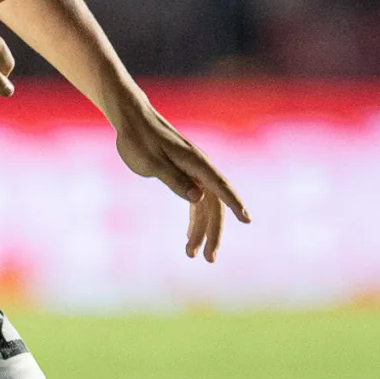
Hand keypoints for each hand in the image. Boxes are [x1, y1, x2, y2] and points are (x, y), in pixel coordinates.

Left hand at [114, 104, 250, 261]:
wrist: (132, 120)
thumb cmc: (139, 140)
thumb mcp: (152, 163)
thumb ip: (175, 180)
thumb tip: (198, 199)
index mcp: (196, 163)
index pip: (220, 187)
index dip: (235, 204)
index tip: (247, 220)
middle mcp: (200, 168)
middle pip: (214, 204)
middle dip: (213, 232)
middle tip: (209, 259)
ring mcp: (193, 171)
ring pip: (205, 205)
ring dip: (201, 230)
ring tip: (192, 255)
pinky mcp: (184, 174)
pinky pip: (195, 201)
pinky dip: (193, 219)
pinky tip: (189, 236)